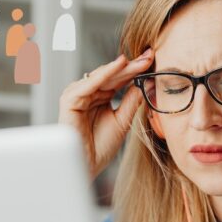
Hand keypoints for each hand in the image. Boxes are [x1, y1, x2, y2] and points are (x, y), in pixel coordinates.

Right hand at [58, 48, 153, 179]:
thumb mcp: (122, 120)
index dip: (135, 70)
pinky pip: (89, 83)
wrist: (87, 166)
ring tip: (139, 61)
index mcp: (99, 97)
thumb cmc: (100, 148)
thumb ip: (131, 101)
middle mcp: (87, 93)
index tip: (152, 60)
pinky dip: (104, 74)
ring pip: (102, 76)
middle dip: (131, 66)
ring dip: (121, 68)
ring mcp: (77, 95)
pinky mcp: (69, 100)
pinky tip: (119, 65)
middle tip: (149, 55)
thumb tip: (145, 82)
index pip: (118, 80)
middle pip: (111, 75)